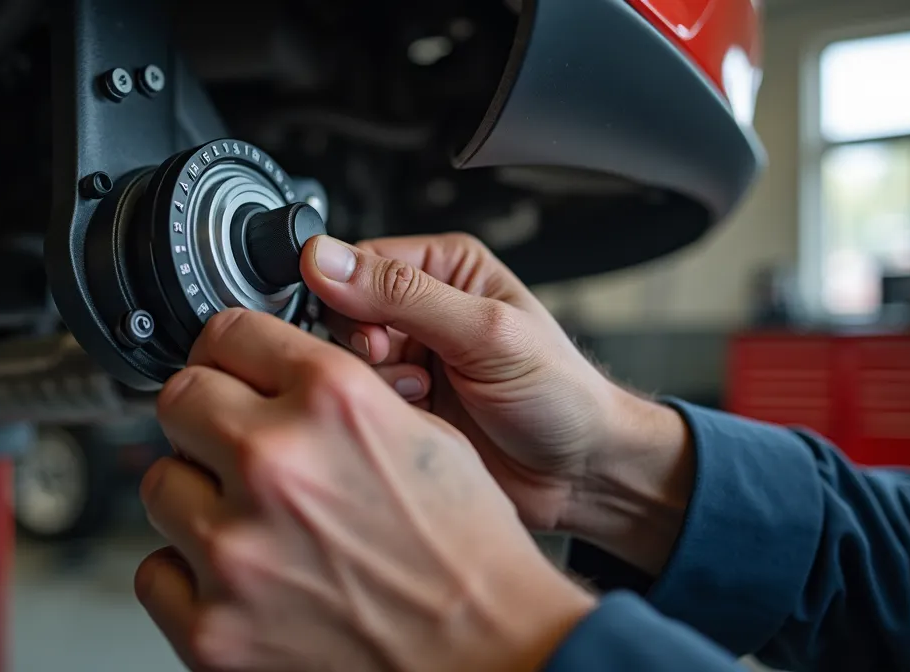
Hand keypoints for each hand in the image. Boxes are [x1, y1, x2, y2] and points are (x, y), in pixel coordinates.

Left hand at [136, 309, 594, 671]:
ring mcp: (235, 548)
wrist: (492, 654)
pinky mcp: (213, 625)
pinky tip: (241, 579)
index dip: (232, 353)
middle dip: (207, 418)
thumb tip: (273, 375)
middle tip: (235, 446)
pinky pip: (155, 571)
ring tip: (253, 524)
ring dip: (199, 497)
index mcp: (331, 400)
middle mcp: (275, 463)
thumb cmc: (468, 554)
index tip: (231, 370)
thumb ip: (336, 392)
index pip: (227, 334)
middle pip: (179, 401)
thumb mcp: (423, 432)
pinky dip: (189, 575)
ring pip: (161, 484)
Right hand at [301, 233, 693, 574]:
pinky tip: (423, 422)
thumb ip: (403, 294)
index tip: (375, 334)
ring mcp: (410, 360)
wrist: (581, 476)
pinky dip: (381, 418)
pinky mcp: (402, 407)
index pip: (357, 263)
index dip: (349, 299)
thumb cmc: (561, 397)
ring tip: (426, 396)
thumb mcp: (485, 333)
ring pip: (343, 365)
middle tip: (410, 367)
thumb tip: (328, 260)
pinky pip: (356, 407)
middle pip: (341, 315)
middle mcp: (422, 310)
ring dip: (377, 388)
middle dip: (366, 349)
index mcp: (445, 268)